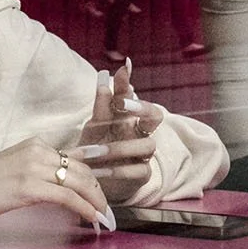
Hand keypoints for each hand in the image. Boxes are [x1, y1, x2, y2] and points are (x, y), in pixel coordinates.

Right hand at [0, 137, 112, 229]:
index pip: (75, 160)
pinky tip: (92, 218)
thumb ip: (41, 169)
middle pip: (82, 170)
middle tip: (106, 209)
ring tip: (103, 217)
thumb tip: (64, 182)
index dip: (91, 179)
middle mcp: (38, 151)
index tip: (99, 195)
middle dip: (98, 191)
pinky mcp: (29, 187)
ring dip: (96, 201)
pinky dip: (84, 208)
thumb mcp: (16, 167)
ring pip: (79, 182)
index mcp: (35, 144)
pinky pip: (67, 197)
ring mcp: (34, 167)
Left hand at [76, 61, 162, 204]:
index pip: (130, 96)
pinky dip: (119, 170)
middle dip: (143, 107)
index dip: (127, 83)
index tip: (123, 67)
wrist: (92, 181)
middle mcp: (139, 132)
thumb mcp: (93, 127)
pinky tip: (100, 171)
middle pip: (155, 115)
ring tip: (95, 152)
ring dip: (119, 147)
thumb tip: (104, 76)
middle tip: (123, 104)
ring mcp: (143, 153)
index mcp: (126, 117)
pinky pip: (139, 170)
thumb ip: (101, 106)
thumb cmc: (94, 149)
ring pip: (147, 145)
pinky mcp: (142, 174)